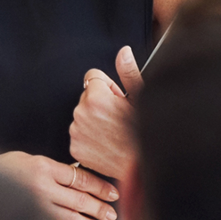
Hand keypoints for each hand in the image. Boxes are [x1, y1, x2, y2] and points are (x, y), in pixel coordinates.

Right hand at [0, 151, 118, 219]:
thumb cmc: (1, 170)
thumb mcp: (26, 160)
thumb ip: (52, 170)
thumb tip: (80, 183)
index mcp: (41, 166)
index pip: (80, 178)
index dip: (100, 187)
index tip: (112, 194)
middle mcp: (39, 187)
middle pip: (78, 200)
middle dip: (98, 209)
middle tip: (110, 215)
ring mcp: (32, 206)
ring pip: (68, 218)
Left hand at [69, 45, 142, 182]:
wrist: (142, 167)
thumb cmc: (145, 133)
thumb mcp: (141, 99)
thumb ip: (128, 73)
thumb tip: (123, 52)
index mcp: (96, 98)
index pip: (93, 77)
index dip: (108, 87)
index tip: (118, 99)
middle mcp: (81, 113)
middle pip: (87, 97)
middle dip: (100, 104)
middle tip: (119, 119)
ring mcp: (76, 132)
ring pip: (83, 116)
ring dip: (95, 121)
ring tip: (114, 133)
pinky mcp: (75, 149)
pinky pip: (80, 135)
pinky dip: (90, 138)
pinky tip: (107, 144)